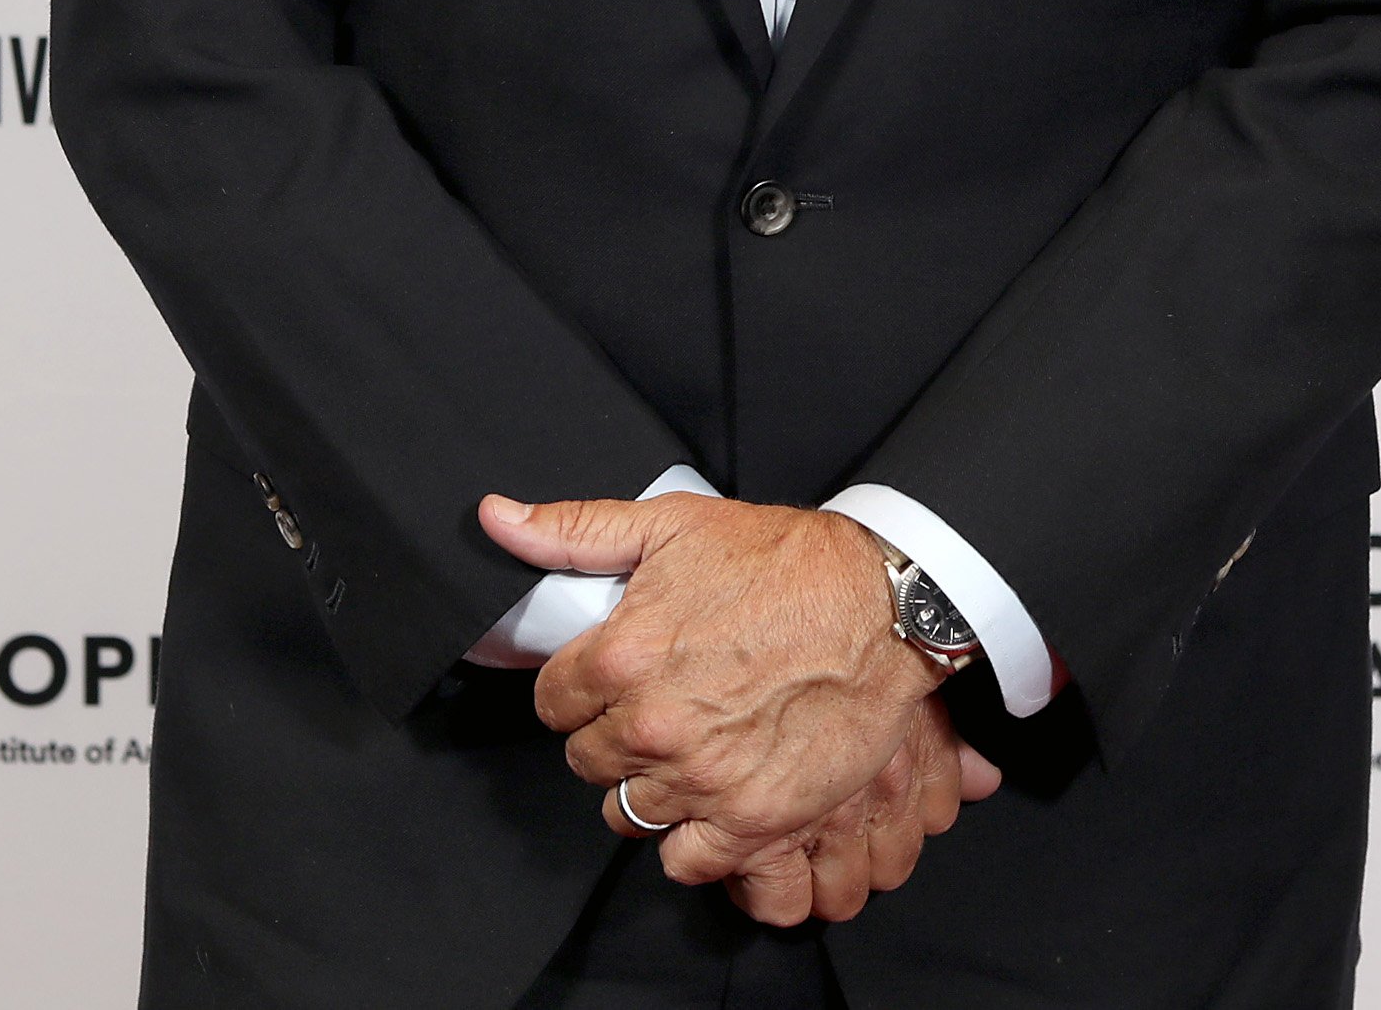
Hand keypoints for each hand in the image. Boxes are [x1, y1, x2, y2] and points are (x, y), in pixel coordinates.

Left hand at [478, 492, 998, 916]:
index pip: (553, 704)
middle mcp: (651, 726)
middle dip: (615, 737)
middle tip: (660, 710)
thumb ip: (574, 531)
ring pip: (629, 813)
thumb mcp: (672, 525)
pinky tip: (711, 803)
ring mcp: (701, 780)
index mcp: (620, 656)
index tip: (613, 682)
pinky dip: (694, 841)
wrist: (882, 605)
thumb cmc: (782, 561)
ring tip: (690, 752)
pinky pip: (686, 860)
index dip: (582, 691)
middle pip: (588, 761)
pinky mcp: (752, 819)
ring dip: (653, 787)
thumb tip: (498, 520)